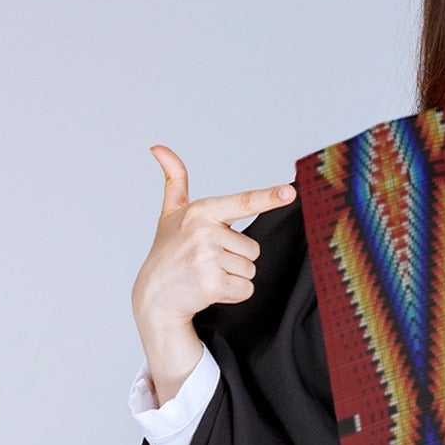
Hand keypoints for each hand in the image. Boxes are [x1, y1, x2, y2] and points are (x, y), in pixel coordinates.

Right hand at [131, 144, 295, 341]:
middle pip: (253, 248)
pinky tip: (210, 290)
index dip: (269, 197)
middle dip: (236, 259)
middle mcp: (204, 232)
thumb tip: (158, 147)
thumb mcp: (170, 214)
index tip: (290, 191)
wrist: (154, 296)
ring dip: (233, 277)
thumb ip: (174, 181)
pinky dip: (232, 294)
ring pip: (250, 269)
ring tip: (206, 275)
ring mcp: (208, 258)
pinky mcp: (212, 283)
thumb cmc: (168, 253)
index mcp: (201, 212)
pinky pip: (245, 289)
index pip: (243, 203)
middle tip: (208, 262)